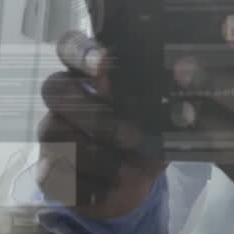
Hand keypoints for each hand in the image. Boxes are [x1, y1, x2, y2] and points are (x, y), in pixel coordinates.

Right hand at [37, 31, 166, 220]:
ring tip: (129, 169)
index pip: (71, 46)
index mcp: (90, 73)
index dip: (82, 52)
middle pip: (53, 86)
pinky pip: (56, 172)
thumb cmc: (146, 135)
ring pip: (55, 132)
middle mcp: (65, 97)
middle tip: (130, 135)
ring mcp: (51, 131)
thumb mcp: (164, 115)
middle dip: (92, 112)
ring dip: (97, 154)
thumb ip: (172, 92)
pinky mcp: (47, 168)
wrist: (131, 183)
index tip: (104, 64)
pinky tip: (112, 186)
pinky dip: (89, 183)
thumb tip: (185, 72)